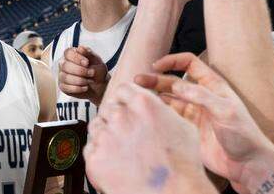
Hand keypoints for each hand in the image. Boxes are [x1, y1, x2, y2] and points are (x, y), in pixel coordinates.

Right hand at [58, 46, 108, 105]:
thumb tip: (80, 48)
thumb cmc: (97, 71)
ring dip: (80, 80)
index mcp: (72, 54)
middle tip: (91, 73)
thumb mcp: (96, 60)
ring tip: (89, 81)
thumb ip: (89, 53)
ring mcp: (62, 75)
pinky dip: (78, 88)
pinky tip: (85, 87)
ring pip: (65, 77)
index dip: (77, 58)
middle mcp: (64, 64)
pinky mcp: (63, 86)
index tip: (87, 63)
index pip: (68, 53)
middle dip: (80, 71)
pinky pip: (66, 87)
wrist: (100, 85)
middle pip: (65, 66)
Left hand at [85, 82, 212, 193]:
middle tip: (127, 135)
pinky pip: (90, 149)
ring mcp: (105, 137)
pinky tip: (116, 163)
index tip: (126, 108)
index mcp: (142, 102)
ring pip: (96, 127)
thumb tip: (156, 107)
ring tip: (122, 151)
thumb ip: (162, 110)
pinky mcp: (95, 158)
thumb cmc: (182, 164)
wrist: (172, 192)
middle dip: (116, 119)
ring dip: (106, 135)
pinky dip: (99, 155)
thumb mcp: (182, 125)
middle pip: (108, 108)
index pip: (122, 89)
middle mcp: (121, 116)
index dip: (125, 100)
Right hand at [136, 52, 273, 186]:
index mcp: (213, 85)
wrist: (247, 164)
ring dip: (153, 96)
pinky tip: (147, 113)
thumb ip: (201, 96)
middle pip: (173, 81)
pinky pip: (169, 117)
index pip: (189, 63)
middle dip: (155, 79)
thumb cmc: (243, 134)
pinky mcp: (188, 130)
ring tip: (136, 96)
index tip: (156, 65)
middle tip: (137, 80)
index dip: (172, 61)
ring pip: (168, 99)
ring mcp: (193, 113)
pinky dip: (158, 113)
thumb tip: (176, 84)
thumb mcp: (225, 110)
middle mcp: (201, 97)